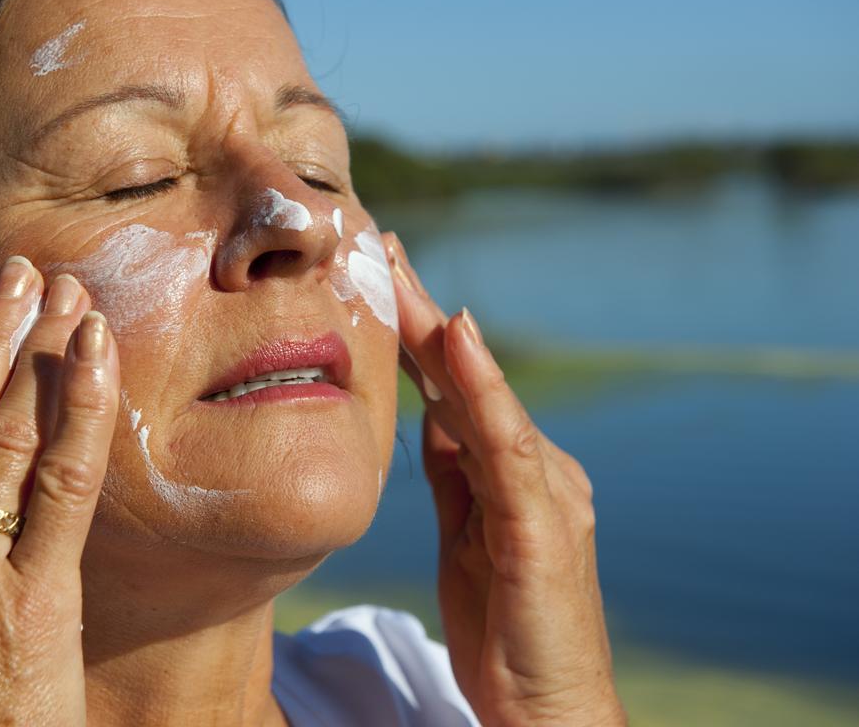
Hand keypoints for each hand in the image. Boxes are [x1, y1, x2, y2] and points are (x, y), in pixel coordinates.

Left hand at [384, 234, 626, 726]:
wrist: (549, 711)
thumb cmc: (509, 630)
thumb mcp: (468, 539)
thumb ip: (457, 477)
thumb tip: (430, 419)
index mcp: (509, 472)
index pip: (454, 389)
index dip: (415, 333)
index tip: (376, 279)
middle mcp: (535, 467)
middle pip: (466, 377)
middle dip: (421, 311)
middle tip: (380, 245)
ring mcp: (544, 491)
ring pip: (483, 396)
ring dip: (441, 333)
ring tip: (402, 275)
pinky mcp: (542, 524)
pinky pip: (507, 445)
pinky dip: (485, 389)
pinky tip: (460, 341)